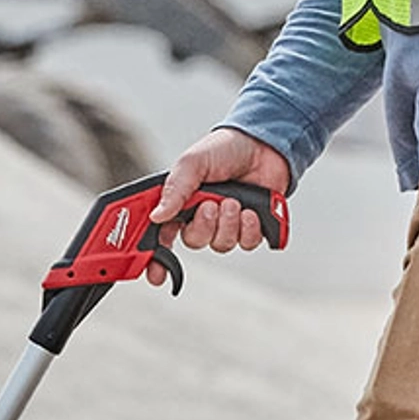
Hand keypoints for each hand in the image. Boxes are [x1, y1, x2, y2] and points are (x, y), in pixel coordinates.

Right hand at [153, 127, 295, 253]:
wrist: (264, 145)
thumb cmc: (224, 149)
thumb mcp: (193, 162)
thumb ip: (175, 189)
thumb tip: (157, 216)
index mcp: (181, 202)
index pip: (162, 235)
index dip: (155, 258)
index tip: (154, 274)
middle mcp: (202, 216)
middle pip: (195, 241)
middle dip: (204, 226)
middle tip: (211, 205)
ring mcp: (227, 223)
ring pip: (221, 244)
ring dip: (228, 223)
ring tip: (234, 201)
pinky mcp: (251, 228)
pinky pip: (246, 243)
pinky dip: (249, 228)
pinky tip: (251, 210)